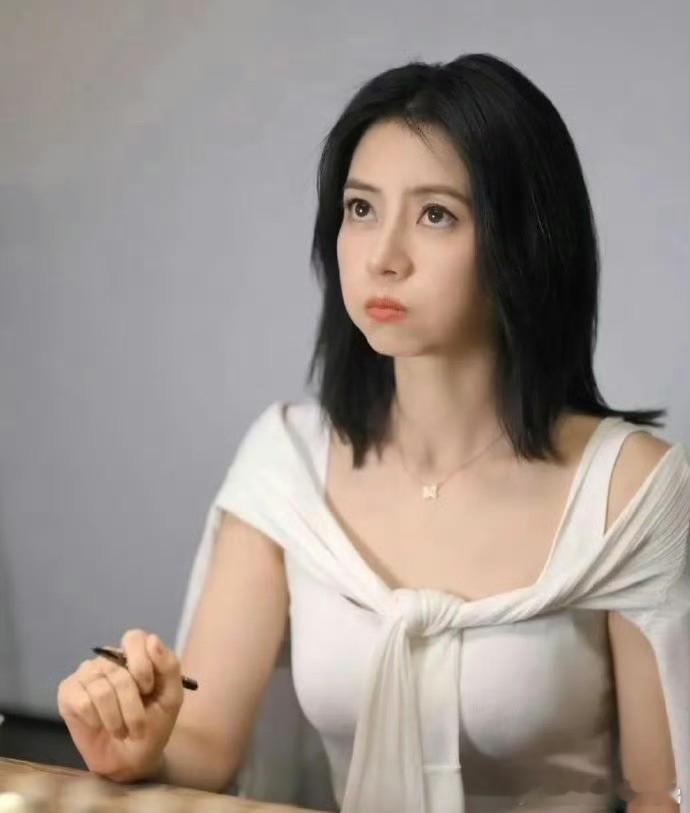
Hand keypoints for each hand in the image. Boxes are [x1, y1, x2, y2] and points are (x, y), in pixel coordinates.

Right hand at [57, 629, 183, 781]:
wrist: (131, 760)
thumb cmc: (153, 725)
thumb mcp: (171, 697)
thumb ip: (169, 666)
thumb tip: (152, 640)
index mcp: (135, 655)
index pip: (134, 638)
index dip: (142, 663)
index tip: (148, 689)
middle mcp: (109, 659)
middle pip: (117, 669)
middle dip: (132, 705)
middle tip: (138, 726)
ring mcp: (87, 674)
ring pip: (101, 689)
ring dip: (116, 718)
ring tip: (122, 731)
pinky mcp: (68, 693)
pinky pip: (82, 701)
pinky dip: (96, 719)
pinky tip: (99, 725)